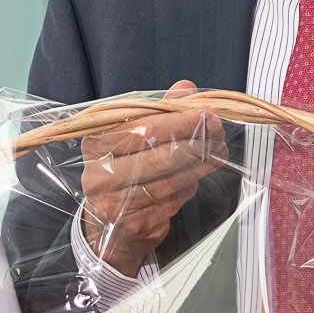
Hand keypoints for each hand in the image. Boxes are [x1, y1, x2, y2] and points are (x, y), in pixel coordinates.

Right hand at [76, 79, 217, 276]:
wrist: (107, 222)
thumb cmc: (122, 170)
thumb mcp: (132, 136)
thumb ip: (157, 111)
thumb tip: (185, 88)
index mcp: (96, 146)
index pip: (141, 130)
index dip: (178, 122)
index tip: (205, 114)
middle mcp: (101, 176)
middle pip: (158, 156)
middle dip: (195, 142)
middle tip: (217, 131)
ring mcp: (117, 204)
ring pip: (170, 181)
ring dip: (200, 164)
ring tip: (217, 149)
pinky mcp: (138, 224)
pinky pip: (174, 200)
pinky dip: (191, 183)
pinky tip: (200, 172)